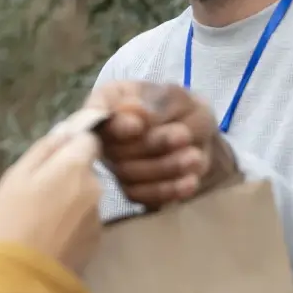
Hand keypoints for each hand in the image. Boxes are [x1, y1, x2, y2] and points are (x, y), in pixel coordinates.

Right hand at [0, 124, 102, 273]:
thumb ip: (43, 150)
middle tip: (38, 192)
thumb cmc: (12, 219)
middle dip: (67, 175)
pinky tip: (52, 235)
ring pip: (85, 196)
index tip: (53, 155)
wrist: (22, 274)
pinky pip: (85, 220)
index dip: (72, 143)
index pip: (89, 139)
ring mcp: (98, 216)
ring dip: (70, 200)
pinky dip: (72, 223)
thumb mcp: (16, 176)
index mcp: (75, 167)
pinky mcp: (96, 240)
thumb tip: (63, 135)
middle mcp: (95, 188)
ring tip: (43, 218)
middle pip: (86, 170)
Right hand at [85, 81, 240, 207]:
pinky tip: (190, 182)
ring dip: (164, 167)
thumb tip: (130, 109)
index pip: (96, 113)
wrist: (196, 136)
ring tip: (195, 157)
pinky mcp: (130, 188)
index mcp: (108, 103)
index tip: (137, 127)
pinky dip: (167, 190)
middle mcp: (104, 136)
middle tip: (184, 136)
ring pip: (128, 174)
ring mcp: (115, 164)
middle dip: (153, 145)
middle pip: (115, 149)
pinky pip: (141, 196)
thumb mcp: (176, 97)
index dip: (115, 125)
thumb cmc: (181, 109)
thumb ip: (154, 103)